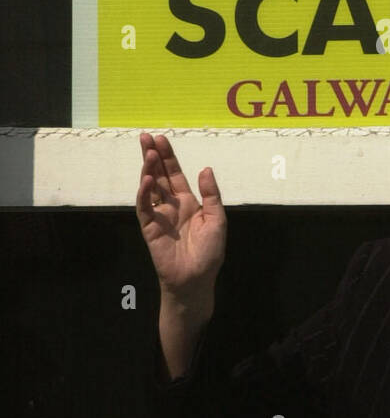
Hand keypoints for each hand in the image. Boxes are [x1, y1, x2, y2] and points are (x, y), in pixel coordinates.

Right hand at [136, 132, 225, 298]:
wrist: (196, 280)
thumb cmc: (209, 253)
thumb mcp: (217, 220)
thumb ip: (211, 195)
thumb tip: (205, 169)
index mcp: (188, 201)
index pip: (174, 174)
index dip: (168, 157)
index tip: (161, 139)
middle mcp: (171, 205)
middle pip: (158, 175)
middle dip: (152, 156)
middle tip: (145, 137)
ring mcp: (159, 215)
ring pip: (150, 188)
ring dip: (147, 170)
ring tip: (148, 152)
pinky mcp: (150, 228)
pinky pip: (144, 208)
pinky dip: (144, 193)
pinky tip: (146, 180)